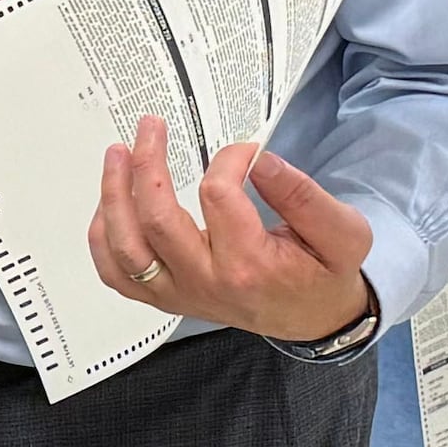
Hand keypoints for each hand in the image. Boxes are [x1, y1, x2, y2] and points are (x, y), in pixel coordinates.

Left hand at [91, 124, 376, 345]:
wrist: (314, 320)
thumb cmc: (324, 275)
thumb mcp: (343, 234)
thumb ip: (305, 196)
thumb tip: (261, 160)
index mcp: (248, 265)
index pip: (218, 195)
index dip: (229, 159)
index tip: (246, 150)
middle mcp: (206, 283)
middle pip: (156, 220)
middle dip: (147, 164)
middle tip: (151, 126)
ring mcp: (180, 294)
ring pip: (125, 248)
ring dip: (113, 196)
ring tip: (116, 153)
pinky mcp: (166, 298)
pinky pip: (118, 274)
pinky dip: (104, 239)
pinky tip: (110, 204)